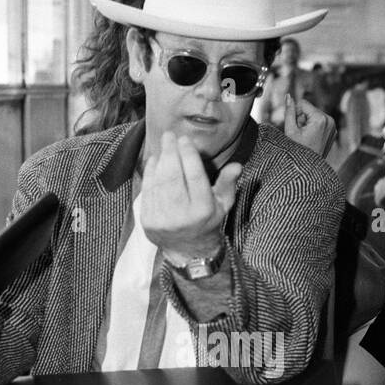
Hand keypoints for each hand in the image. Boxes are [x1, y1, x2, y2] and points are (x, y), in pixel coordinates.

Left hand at [138, 130, 239, 263]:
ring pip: (159, 181)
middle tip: (170, 135)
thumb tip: (237, 165)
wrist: (188, 249)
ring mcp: (163, 219)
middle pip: (173, 175)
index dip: (188, 154)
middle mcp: (182, 216)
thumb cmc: (207, 220)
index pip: (195, 175)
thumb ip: (228, 183)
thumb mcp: (223, 205)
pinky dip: (149, 173)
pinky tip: (154, 161)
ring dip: (160, 159)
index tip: (185, 139)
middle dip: (170, 151)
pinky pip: (148, 191)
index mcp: (203, 210)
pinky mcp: (148, 221)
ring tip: (163, 146)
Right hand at [283, 94, 336, 157]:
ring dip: (308, 123)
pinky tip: (312, 138)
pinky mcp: (333, 130)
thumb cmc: (299, 152)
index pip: (303, 103)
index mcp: (321, 119)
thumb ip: (289, 111)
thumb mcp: (290, 130)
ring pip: (314, 115)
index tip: (297, 127)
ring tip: (306, 137)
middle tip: (302, 134)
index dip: (296, 113)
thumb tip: (288, 96)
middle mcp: (330, 120)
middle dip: (303, 119)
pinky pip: (320, 122)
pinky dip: (314, 127)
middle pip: (310, 109)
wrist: (310, 168)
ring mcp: (333, 126)